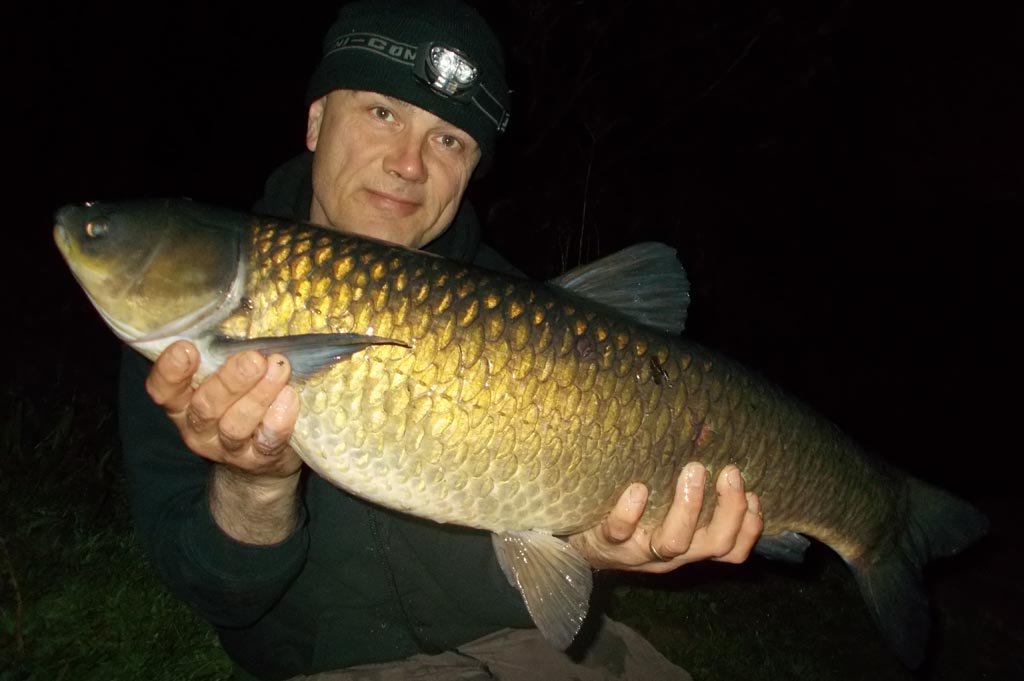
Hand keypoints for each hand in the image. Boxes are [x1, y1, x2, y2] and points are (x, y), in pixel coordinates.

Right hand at [146, 341, 303, 543]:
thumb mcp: (222, 381)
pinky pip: (267, 441)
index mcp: (182, 404)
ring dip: (259, 395)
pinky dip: (279, 419)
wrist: (260, 464)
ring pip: (236, 424)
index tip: (186, 347)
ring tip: (279, 369)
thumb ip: (222, 357)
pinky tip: (290, 397)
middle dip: (230, 381)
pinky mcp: (259, 460)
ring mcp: (228, 448)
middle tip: (253, 358)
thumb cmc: (239, 404)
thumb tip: (242, 314)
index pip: (164, 390)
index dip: (170, 371)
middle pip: (205, 406)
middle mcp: (198, 428)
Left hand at [568, 462, 761, 572]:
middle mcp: (670, 554)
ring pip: (673, 542)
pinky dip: (630, 512)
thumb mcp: (663, 514)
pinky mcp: (607, 542)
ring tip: (693, 470)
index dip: (750, 527)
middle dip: (728, 509)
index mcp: (689, 546)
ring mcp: (639, 550)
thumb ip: (690, 497)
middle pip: (713, 544)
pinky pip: (619, 531)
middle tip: (729, 472)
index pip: (731, 549)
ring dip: (688, 507)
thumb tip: (717, 450)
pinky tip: (638, 489)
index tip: (755, 494)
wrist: (577, 547)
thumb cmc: (629, 522)